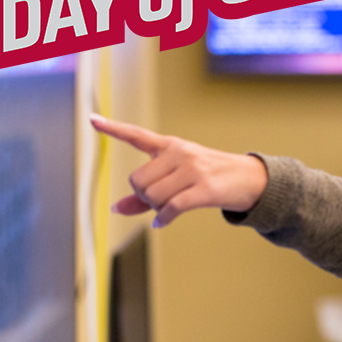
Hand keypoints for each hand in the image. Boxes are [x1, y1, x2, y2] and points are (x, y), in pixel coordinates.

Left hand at [90, 114, 267, 228]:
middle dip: (144, 197)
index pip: (137, 135)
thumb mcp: (178, 177)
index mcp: (170, 146)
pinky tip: (163, 221)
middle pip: (138, 181)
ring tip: (169, 207)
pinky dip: (163, 218)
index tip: (92, 120)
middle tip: (160, 200)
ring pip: (152, 196)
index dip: (113, 129)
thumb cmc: (209, 177)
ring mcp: (192, 169)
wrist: (249, 179)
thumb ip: (144, 194)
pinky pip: (171, 208)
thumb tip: (115, 209)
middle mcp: (179, 153)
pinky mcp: (203, 188)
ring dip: (156, 208)